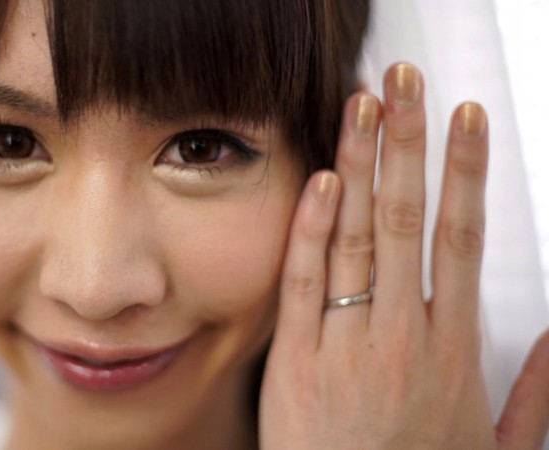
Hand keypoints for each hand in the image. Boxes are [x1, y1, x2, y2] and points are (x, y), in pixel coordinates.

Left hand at [259, 62, 548, 448]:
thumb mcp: (497, 448)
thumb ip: (533, 394)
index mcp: (452, 349)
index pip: (462, 237)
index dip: (464, 171)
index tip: (466, 119)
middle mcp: (402, 335)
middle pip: (407, 218)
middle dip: (408, 143)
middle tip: (408, 82)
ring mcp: (346, 343)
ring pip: (355, 236)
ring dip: (359, 165)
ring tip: (363, 106)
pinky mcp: (296, 360)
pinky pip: (303, 281)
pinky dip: (310, 227)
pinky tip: (319, 180)